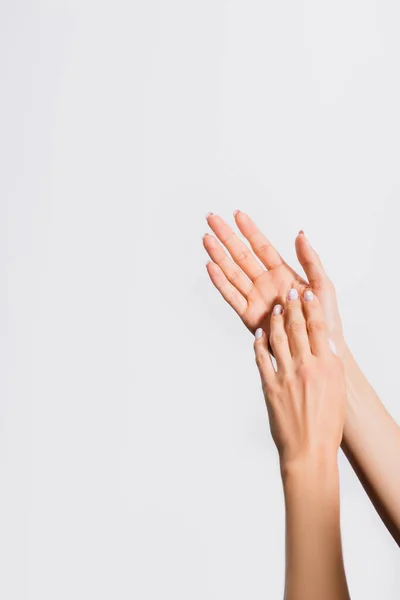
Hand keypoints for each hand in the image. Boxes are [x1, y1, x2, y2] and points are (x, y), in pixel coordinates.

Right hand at [203, 211, 342, 344]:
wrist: (317, 347)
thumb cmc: (323, 319)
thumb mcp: (322, 285)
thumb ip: (311, 260)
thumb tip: (300, 234)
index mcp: (282, 273)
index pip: (262, 246)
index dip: (249, 230)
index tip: (237, 214)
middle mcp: (265, 283)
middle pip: (241, 255)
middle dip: (226, 236)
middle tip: (212, 219)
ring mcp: (255, 298)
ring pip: (233, 272)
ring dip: (219, 255)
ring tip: (206, 239)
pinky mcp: (248, 315)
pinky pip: (231, 296)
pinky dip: (220, 282)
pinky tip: (211, 267)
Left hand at [253, 288, 345, 468]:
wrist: (308, 450)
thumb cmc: (326, 425)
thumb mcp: (336, 391)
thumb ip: (328, 366)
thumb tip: (323, 346)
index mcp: (327, 366)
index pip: (319, 328)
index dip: (311, 308)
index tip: (307, 295)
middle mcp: (307, 367)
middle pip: (297, 328)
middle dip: (292, 306)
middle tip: (289, 293)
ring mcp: (286, 375)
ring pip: (278, 338)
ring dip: (275, 320)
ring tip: (275, 309)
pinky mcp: (269, 386)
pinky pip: (261, 358)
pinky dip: (259, 344)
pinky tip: (258, 335)